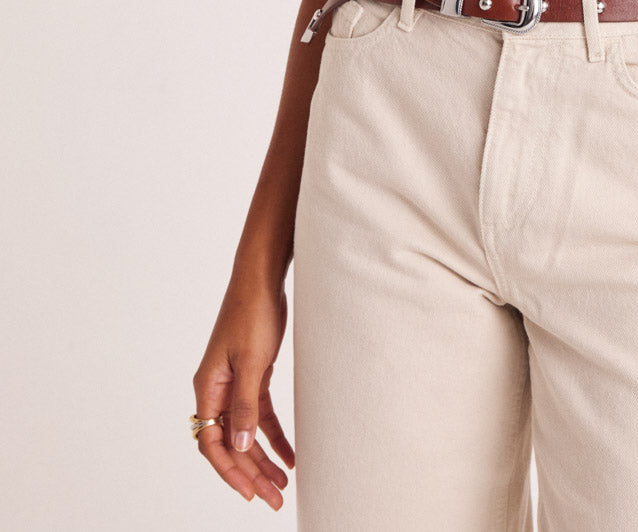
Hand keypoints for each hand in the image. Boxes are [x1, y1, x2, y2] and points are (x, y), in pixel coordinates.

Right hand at [192, 278, 295, 508]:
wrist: (262, 279)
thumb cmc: (252, 313)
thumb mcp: (253, 362)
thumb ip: (245, 405)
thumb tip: (239, 446)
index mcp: (208, 389)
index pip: (212, 443)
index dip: (230, 471)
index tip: (250, 492)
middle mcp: (217, 391)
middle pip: (230, 443)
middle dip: (250, 473)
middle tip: (273, 498)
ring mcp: (234, 384)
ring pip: (246, 433)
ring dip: (262, 458)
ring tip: (283, 484)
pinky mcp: (254, 375)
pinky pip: (260, 415)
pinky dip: (273, 435)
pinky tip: (290, 453)